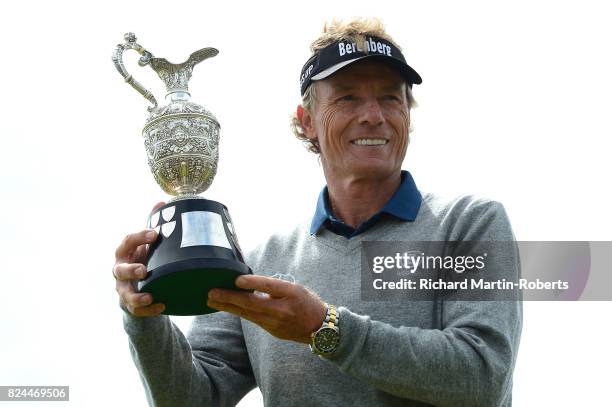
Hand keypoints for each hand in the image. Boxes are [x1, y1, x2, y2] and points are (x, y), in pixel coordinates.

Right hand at [113, 202, 165, 316]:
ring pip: (125, 294)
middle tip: (144, 269)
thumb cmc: (143, 256)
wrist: (137, 282)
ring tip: (149, 296)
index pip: (127, 241)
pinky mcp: (130, 303)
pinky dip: (148, 310)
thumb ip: (152, 223)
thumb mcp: (146, 242)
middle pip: (121, 270)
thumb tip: (162, 202)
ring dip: (137, 296)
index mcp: (125, 251)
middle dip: (131, 270)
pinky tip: (161, 306)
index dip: (139, 237)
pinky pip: (136, 309)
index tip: (155, 233)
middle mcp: (121, 270)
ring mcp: (123, 288)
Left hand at [207, 275, 326, 343]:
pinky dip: (238, 312)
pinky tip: (227, 307)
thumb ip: (273, 286)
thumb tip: (247, 283)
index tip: (236, 280)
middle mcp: (282, 310)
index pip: (270, 286)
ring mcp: (275, 323)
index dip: (253, 282)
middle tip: (211, 292)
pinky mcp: (271, 331)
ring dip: (228, 306)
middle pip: (252, 303)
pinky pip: (252, 319)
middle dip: (229, 298)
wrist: (319, 328)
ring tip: (211, 300)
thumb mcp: (295, 288)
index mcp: (291, 294)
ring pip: (247, 313)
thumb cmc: (306, 302)